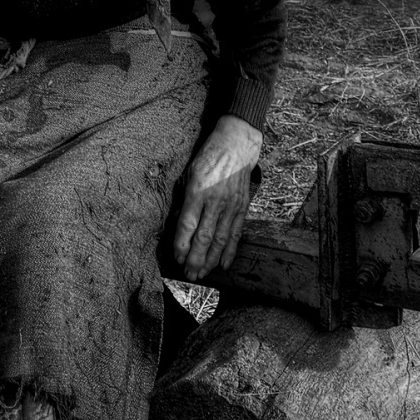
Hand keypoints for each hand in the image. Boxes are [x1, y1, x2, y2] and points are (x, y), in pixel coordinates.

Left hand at [174, 114, 262, 281]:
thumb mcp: (189, 173)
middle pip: (204, 238)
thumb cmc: (208, 157)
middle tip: (188, 274)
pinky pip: (235, 234)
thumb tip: (180, 224)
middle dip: (195, 259)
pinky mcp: (242, 208)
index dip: (181, 245)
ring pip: (220, 240)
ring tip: (201, 274)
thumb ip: (185, 198)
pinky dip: (229, 251)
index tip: (176, 258)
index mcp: (198, 191)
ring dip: (210, 260)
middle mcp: (216, 201)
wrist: (236, 145)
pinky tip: (223, 265)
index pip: (187, 225)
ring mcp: (231, 206)